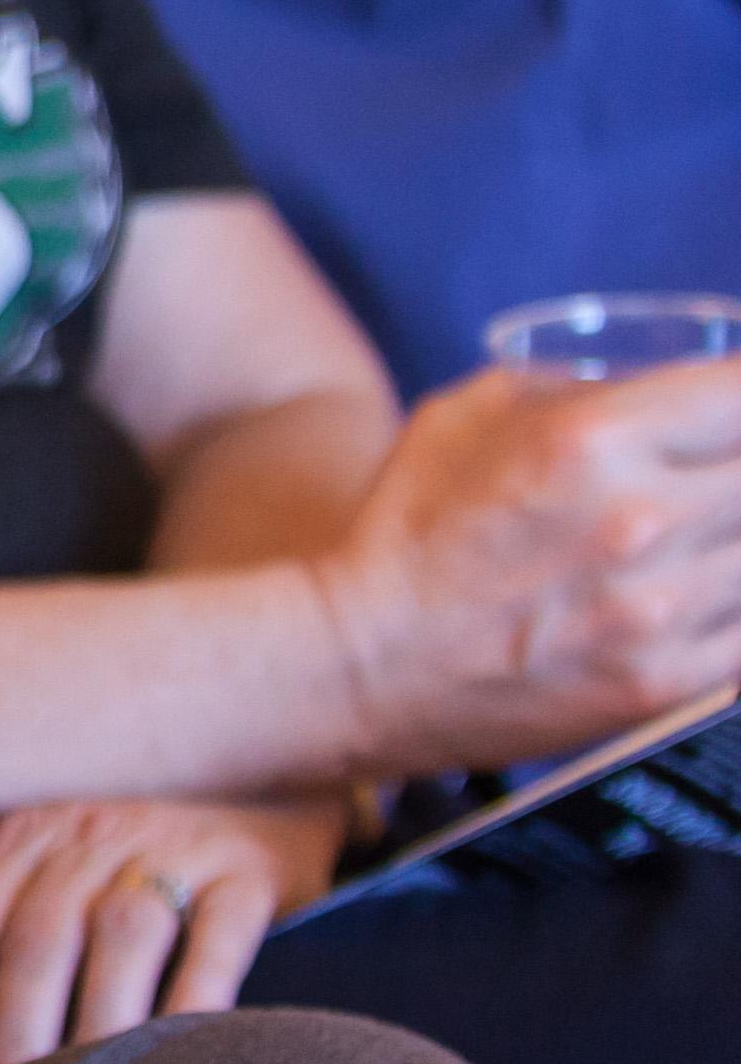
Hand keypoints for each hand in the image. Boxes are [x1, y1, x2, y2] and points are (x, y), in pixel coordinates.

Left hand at [0, 794, 344, 1063]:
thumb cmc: (122, 857)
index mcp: (24, 836)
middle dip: (11, 1035)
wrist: (263, 799)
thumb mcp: (28, 867)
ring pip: (120, 937)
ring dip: (95, 1025)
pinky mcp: (251, 873)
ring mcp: (174, 848)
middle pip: (35, 937)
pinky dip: (197, 998)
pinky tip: (178, 1061)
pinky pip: (220, 936)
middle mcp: (90, 834)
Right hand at [312, 356, 740, 773]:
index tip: (733, 407)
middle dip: (740, 464)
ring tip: (703, 537)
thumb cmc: (406, 535)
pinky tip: (703, 593)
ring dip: (736, 537)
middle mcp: (641, 519)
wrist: (360, 668)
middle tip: (717, 474)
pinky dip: (734, 605)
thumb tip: (656, 381)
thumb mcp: (462, 417)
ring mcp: (661, 608)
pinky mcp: (667, 682)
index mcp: (590, 439)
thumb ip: (567, 385)